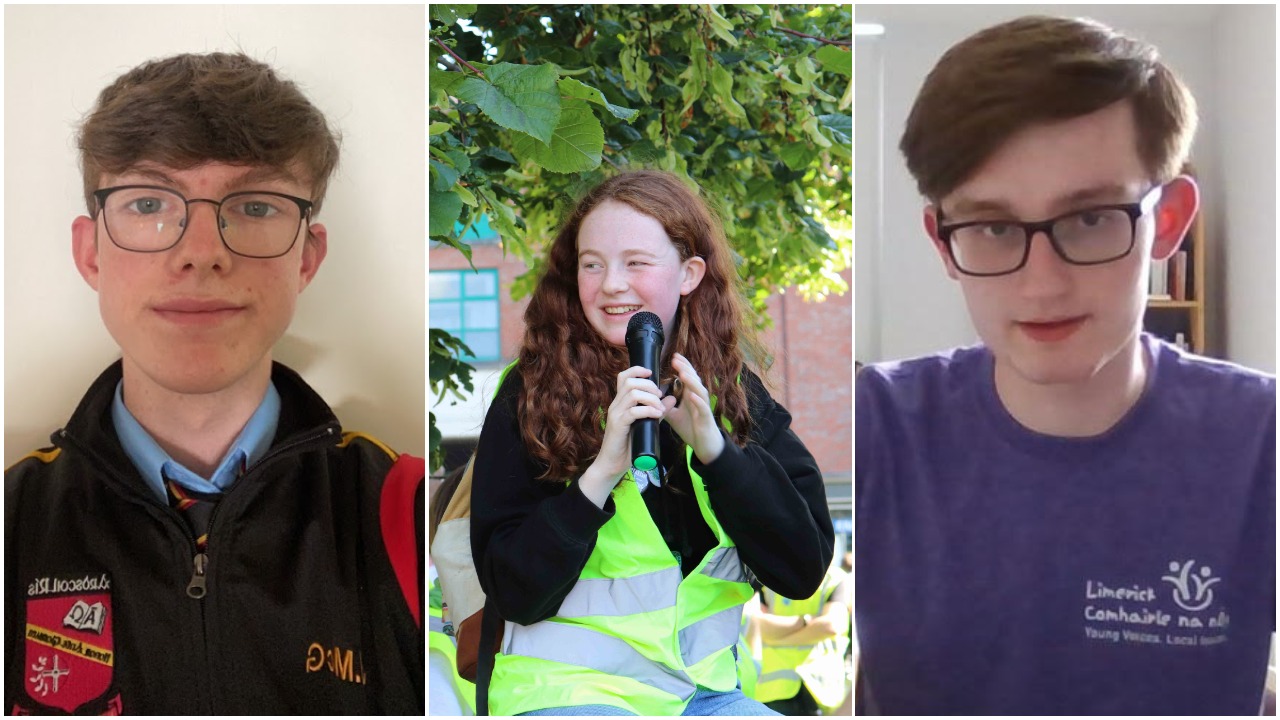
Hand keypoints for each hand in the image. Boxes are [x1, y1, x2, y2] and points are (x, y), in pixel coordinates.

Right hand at [578, 366, 663, 506]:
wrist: (612, 465)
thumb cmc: (627, 445)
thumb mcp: (645, 425)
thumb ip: (656, 411)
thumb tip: (672, 399)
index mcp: (620, 402)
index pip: (624, 376)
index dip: (637, 370)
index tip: (651, 374)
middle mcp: (616, 405)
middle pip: (630, 381)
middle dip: (649, 385)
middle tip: (659, 396)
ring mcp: (615, 414)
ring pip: (632, 394)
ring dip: (650, 398)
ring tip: (659, 408)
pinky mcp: (618, 425)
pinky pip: (634, 411)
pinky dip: (648, 410)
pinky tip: (657, 415)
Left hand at [662, 353, 724, 463]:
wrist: (704, 445)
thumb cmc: (692, 428)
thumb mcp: (674, 416)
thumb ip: (665, 406)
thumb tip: (650, 399)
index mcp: (691, 396)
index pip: (688, 378)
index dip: (682, 367)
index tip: (673, 357)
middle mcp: (698, 399)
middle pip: (694, 380)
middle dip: (686, 368)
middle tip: (676, 358)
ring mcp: (703, 407)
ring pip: (700, 390)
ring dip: (691, 381)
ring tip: (683, 373)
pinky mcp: (706, 418)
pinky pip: (703, 407)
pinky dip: (697, 400)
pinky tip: (691, 394)